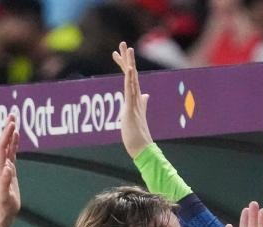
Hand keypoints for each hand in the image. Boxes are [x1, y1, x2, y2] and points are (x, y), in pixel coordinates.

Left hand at [0, 115, 19, 226]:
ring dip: (10, 134)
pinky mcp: (10, 172)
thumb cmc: (4, 206)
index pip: (2, 147)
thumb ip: (5, 182)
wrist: (2, 213)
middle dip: (8, 129)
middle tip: (12, 114)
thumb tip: (7, 168)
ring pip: (7, 147)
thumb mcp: (5, 195)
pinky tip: (17, 138)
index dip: (7, 135)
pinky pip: (12, 154)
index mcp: (0, 169)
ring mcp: (5, 168)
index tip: (12, 123)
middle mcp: (1, 166)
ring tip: (14, 121)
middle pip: (4, 143)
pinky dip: (14, 144)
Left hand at [112, 41, 152, 157]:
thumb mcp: (136, 115)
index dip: (123, 65)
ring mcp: (134, 101)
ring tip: (127, 49)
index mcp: (134, 98)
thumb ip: (142, 104)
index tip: (116, 53)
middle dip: (126, 58)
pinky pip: (131, 91)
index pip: (128, 78)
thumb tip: (145, 95)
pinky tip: (129, 69)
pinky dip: (129, 79)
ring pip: (131, 79)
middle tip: (123, 43)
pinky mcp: (131, 107)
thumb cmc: (137, 133)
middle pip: (130, 73)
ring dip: (129, 63)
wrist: (141, 147)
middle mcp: (135, 97)